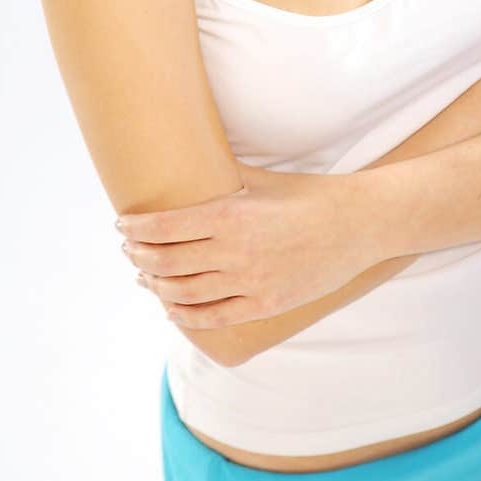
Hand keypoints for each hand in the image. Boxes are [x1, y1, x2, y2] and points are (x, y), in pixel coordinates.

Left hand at [116, 163, 374, 329]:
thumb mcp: (263, 179)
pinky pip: (214, 317)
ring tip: (144, 276)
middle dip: (139, 256)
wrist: (358, 225)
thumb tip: (191, 163)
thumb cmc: (311, 195)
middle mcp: (235, 252)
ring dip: (156, 286)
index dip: (137, 228)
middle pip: (168, 262)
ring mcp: (251, 282)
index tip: (122, 226)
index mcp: (231, 215)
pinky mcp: (266, 304)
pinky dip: (185, 315)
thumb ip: (225, 177)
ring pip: (184, 292)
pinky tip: (171, 308)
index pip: (165, 227)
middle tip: (129, 250)